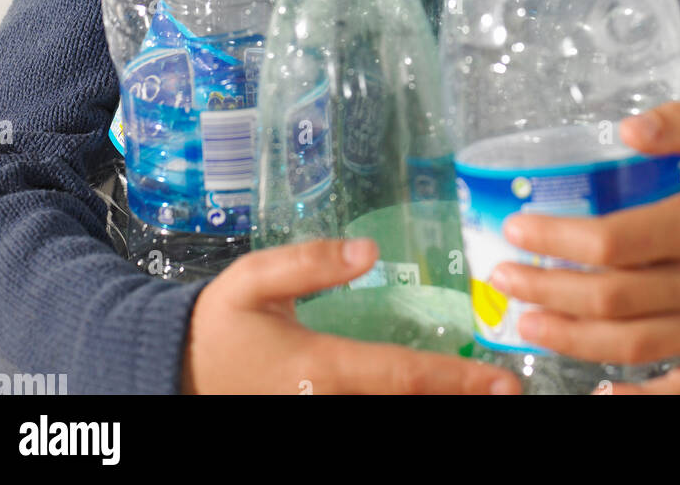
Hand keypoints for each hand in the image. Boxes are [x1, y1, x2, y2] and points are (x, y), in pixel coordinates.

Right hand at [181, 237, 519, 394]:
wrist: (170, 374)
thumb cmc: (217, 325)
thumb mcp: (255, 280)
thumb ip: (310, 262)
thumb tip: (367, 250)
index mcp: (320, 367)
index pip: (403, 376)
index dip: (457, 382)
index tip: (501, 381)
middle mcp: (328, 408)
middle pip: (410, 412)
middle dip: (461, 404)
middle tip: (509, 394)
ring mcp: (322, 424)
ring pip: (394, 425)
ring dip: (438, 411)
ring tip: (483, 398)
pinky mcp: (314, 428)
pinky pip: (371, 426)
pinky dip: (405, 414)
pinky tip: (433, 401)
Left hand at [488, 102, 679, 394]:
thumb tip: (626, 129)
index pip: (616, 240)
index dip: (559, 239)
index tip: (515, 229)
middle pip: (614, 297)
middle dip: (549, 291)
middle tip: (501, 277)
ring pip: (634, 345)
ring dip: (571, 339)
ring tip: (525, 323)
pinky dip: (640, 400)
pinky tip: (596, 393)